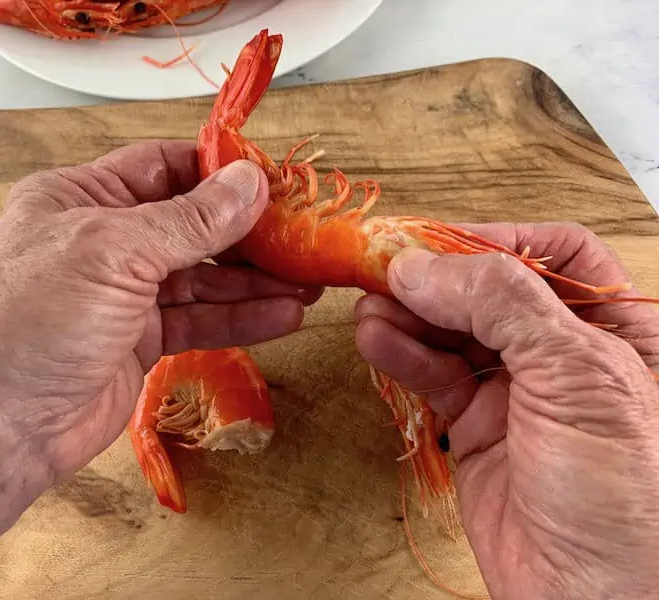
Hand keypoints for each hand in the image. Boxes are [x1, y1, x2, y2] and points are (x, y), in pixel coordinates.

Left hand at [0, 140, 319, 598]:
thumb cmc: (34, 320)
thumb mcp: (113, 253)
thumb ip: (189, 220)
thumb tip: (252, 182)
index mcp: (83, 198)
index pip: (164, 167)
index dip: (220, 172)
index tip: (277, 183)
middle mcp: (104, 242)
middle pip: (191, 225)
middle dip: (248, 233)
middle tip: (306, 239)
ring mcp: (122, 296)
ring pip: (201, 278)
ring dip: (254, 282)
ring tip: (309, 283)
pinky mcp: (138, 344)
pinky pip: (198, 322)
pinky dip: (239, 319)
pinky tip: (283, 317)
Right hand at [355, 223, 658, 599]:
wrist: (594, 599)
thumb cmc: (627, 492)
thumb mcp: (578, 376)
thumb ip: (502, 305)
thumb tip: (421, 265)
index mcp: (619, 326)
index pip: (555, 253)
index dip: (495, 240)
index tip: (434, 241)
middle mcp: (565, 352)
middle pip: (489, 291)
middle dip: (435, 280)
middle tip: (381, 270)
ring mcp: (518, 390)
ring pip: (451, 332)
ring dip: (406, 316)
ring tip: (367, 307)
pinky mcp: (477, 426)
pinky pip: (432, 375)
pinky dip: (400, 355)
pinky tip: (375, 340)